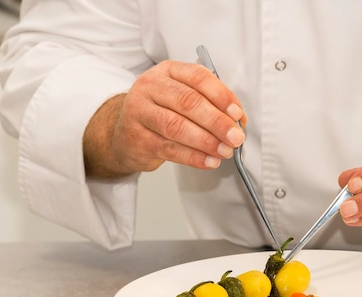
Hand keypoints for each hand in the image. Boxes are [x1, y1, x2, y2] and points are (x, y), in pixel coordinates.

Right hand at [83, 60, 246, 176]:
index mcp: (167, 71)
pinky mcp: (136, 138)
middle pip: (188, 102)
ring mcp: (139, 112)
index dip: (221, 95)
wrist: (124, 134)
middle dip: (217, 121)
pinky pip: (169, 149)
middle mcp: (150, 87)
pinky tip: (209, 161)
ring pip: (177, 126)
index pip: (197, 77)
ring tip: (225, 151)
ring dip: (206, 141)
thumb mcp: (182, 98)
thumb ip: (210, 103)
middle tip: (235, 136)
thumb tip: (238, 120)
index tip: (237, 113)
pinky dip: (193, 157)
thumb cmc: (160, 112)